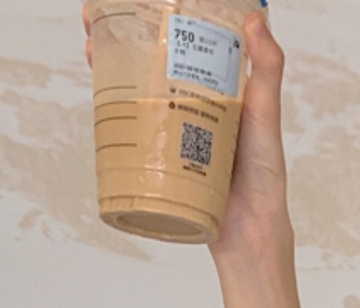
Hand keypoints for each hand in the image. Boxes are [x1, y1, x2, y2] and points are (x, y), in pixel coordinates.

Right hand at [83, 4, 291, 257]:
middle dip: (121, 34)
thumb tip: (256, 19)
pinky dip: (110, 105)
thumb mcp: (266, 116)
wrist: (248, 232)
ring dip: (109, 63)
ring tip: (92, 48)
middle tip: (97, 21)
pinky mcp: (159, 154)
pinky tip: (97, 91)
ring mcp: (173, 126)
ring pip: (136, 86)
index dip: (156, 15)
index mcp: (217, 84)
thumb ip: (267, 72)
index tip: (133, 0)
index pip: (184, 38)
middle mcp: (192, 100)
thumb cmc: (264, 174)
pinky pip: (131, 125)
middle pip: (151, 57)